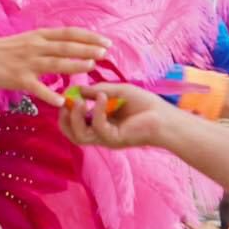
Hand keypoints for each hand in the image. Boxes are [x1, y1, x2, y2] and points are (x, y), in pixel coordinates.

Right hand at [0, 28, 110, 106]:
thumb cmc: (3, 50)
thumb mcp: (27, 40)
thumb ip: (46, 43)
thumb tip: (68, 46)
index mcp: (39, 36)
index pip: (69, 33)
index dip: (89, 37)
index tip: (106, 41)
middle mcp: (36, 46)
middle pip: (65, 46)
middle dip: (87, 48)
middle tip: (105, 53)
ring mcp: (27, 63)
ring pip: (55, 63)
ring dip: (74, 64)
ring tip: (91, 66)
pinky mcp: (18, 78)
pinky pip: (37, 88)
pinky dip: (49, 94)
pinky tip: (62, 100)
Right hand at [57, 83, 177, 149]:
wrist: (164, 117)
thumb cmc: (144, 104)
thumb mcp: (117, 91)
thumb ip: (97, 91)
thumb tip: (77, 89)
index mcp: (99, 123)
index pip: (74, 123)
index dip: (66, 111)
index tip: (65, 94)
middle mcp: (100, 134)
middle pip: (72, 134)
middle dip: (64, 119)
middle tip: (65, 103)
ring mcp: (106, 139)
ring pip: (80, 136)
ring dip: (75, 118)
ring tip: (78, 101)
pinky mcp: (115, 140)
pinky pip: (98, 127)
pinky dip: (97, 111)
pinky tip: (102, 97)